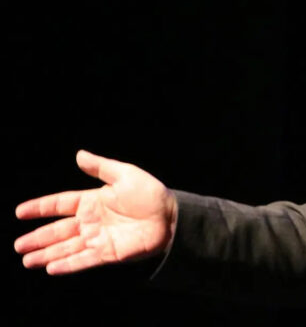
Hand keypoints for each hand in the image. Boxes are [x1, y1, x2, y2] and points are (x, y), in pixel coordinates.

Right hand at [14, 150, 177, 274]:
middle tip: (18, 245)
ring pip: (66, 248)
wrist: (172, 216)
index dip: (40, 208)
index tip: (19, 212)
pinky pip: (83, 260)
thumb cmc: (151, 193)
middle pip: (58, 230)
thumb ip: (100, 167)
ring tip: (27, 260)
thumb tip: (79, 154)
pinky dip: (67, 264)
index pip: (60, 204)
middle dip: (37, 238)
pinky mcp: (108, 253)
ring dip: (46, 254)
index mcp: (92, 201)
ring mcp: (98, 238)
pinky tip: (50, 268)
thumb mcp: (125, 174)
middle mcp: (91, 221)